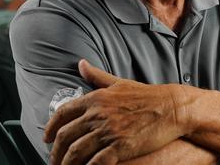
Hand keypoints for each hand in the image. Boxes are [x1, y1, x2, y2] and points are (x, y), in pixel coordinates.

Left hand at [44, 60, 189, 164]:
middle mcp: (98, 114)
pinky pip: (96, 162)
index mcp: (96, 98)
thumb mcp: (120, 82)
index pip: (62, 113)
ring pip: (76, 152)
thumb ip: (97, 76)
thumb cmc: (148, 96)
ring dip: (67, 164)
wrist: (172, 107)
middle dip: (55, 152)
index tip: (47, 138)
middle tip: (54, 161)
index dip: (50, 128)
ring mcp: (109, 130)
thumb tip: (80, 64)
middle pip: (66, 136)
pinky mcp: (121, 146)